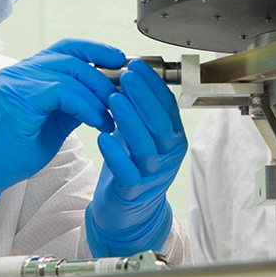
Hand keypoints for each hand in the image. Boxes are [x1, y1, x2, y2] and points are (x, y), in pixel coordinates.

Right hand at [0, 39, 124, 251]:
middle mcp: (21, 70)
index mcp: (29, 72)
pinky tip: (97, 122)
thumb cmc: (14, 151)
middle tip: (125, 95)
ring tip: (113, 115)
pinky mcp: (16, 96)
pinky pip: (61, 91)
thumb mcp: (54, 123)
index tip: (123, 62)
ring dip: (98, 94)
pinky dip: (85, 105)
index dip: (97, 50)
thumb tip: (107, 96)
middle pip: (72, 55)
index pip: (68, 48)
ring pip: (69, 72)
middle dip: (104, 74)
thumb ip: (75, 104)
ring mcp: (16, 81)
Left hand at [85, 59, 186, 256]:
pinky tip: (103, 136)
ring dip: (129, 119)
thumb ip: (141, 110)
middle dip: (143, 96)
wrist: (129, 211)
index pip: (168, 105)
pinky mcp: (133, 190)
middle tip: (126, 76)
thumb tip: (129, 74)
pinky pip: (127, 171)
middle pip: (159, 123)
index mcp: (172, 137)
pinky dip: (116, 153)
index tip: (137, 65)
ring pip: (145, 144)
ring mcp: (152, 174)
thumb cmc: (134, 165)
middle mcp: (167, 155)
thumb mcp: (143, 134)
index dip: (153, 84)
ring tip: (113, 98)